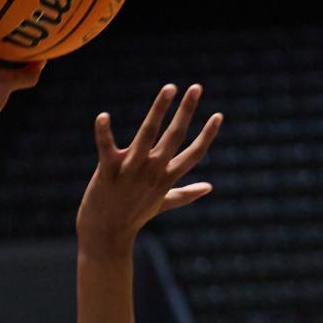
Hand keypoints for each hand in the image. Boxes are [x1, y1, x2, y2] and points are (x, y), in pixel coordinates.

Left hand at [76, 84, 221, 256]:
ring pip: (147, 134)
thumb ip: (186, 193)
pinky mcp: (108, 171)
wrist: (105, 236)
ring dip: (159, 109)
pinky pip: (106, 147)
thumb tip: (209, 187)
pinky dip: (103, 132)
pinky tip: (103, 116)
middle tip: (197, 87)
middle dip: (187, 111)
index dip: (207, 135)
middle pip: (174, 137)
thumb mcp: (162, 203)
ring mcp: (131, 170)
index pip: (193, 154)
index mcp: (166, 178)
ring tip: (170, 88)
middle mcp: (152, 172)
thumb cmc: (133, 216)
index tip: (218, 115)